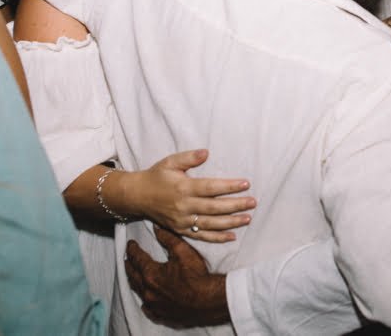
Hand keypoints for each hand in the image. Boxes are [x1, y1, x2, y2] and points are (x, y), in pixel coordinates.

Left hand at [125, 227, 229, 327]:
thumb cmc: (196, 275)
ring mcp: (153, 304)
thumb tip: (156, 228)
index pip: (137, 258)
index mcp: (151, 274)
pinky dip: (144, 302)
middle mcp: (148, 290)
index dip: (133, 250)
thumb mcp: (183, 251)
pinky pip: (147, 308)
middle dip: (129, 265)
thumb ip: (168, 238)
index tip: (131, 244)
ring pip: (138, 291)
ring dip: (134, 281)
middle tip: (127, 258)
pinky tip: (145, 300)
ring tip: (132, 274)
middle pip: (133, 275)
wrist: (207, 299)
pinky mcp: (161, 314)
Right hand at [126, 149, 254, 242]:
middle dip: (235, 205)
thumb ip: (189, 157)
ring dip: (230, 222)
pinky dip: (217, 238)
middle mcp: (184, 206)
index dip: (229, 186)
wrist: (137, 196)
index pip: (211, 188)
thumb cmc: (157, 176)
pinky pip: (201, 236)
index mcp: (183, 187)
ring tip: (248, 218)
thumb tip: (206, 152)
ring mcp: (182, 221)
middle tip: (253, 202)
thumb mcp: (170, 162)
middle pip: (214, 207)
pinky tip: (232, 236)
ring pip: (210, 224)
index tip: (246, 184)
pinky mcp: (180, 230)